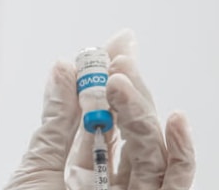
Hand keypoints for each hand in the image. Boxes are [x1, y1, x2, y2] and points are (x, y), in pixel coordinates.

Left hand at [4, 30, 194, 189]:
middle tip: (119, 56)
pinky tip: (176, 119)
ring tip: (122, 80)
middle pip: (133, 128)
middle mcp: (114, 184)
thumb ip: (57, 121)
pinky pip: (175, 185)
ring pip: (152, 151)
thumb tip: (63, 65)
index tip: (118, 42)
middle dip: (129, 89)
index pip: (106, 116)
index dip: (113, 78)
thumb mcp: (37, 169)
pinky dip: (182, 154)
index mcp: (85, 170)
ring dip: (142, 112)